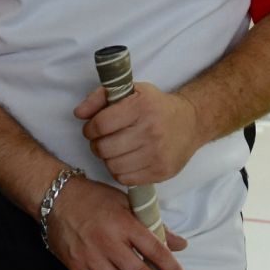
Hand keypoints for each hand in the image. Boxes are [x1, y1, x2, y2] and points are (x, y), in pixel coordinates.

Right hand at [45, 174, 187, 269]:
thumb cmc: (94, 198)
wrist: (55, 199)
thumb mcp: (127, 203)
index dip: (170, 268)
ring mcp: (90, 258)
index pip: (154, 250)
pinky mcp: (77, 268)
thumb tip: (179, 244)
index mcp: (123, 223)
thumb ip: (154, 224)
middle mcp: (107, 242)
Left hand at [74, 81, 200, 185]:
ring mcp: (157, 153)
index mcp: (141, 106)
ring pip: (113, 166)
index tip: (92, 129)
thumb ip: (100, 97)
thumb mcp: (131, 91)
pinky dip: (120, 171)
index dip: (90, 129)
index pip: (100, 124)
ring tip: (115, 150)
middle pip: (104, 148)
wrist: (191, 122)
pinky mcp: (161, 171)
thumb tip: (78, 114)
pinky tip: (126, 160)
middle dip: (97, 145)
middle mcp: (151, 130)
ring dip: (108, 159)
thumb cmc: (155, 105)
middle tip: (102, 141)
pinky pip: (125, 179)